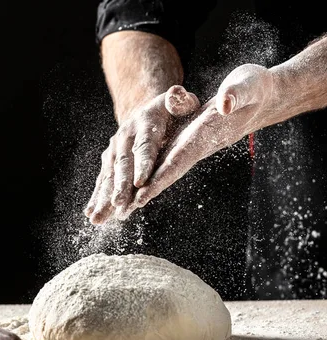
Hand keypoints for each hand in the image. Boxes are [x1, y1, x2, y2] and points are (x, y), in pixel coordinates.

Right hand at [84, 85, 199, 224]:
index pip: (145, 146)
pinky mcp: (109, 161)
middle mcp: (125, 138)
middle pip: (123, 165)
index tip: (140, 182)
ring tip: (97, 218)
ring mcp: (114, 150)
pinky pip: (102, 181)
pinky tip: (90, 214)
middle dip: (119, 186)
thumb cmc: (169, 111)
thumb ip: (180, 102)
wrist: (142, 110)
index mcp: (145, 124)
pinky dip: (96, 198)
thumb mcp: (178, 102)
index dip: (142, 164)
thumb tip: (178, 95)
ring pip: (108, 177)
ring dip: (103, 198)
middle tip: (118, 204)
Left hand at [132, 64, 274, 209]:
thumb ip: (238, 94)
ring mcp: (191, 147)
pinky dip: (148, 179)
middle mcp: (196, 146)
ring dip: (143, 191)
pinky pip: (164, 164)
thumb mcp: (248, 85)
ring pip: (163, 172)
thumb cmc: (254, 88)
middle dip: (146, 192)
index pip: (180, 158)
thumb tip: (225, 104)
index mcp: (206, 133)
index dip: (160, 176)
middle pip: (167, 173)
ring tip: (120, 211)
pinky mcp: (187, 143)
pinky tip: (133, 191)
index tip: (142, 194)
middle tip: (122, 212)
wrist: (262, 98)